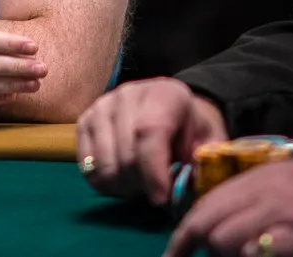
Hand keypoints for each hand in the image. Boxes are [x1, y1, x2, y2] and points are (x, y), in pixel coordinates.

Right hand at [76, 77, 226, 204]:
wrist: (166, 109)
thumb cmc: (188, 130)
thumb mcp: (208, 142)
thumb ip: (204, 162)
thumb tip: (188, 185)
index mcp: (164, 94)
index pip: (150, 131)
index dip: (154, 170)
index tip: (161, 198)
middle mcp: (127, 94)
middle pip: (126, 153)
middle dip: (142, 185)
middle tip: (156, 193)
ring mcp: (101, 106)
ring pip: (104, 164)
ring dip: (123, 187)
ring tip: (141, 186)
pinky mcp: (84, 121)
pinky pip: (86, 166)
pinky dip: (104, 183)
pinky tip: (122, 180)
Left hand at [163, 149, 292, 256]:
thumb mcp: (289, 178)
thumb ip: (255, 195)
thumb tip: (222, 218)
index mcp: (258, 177)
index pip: (204, 206)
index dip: (184, 234)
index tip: (174, 252)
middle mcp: (264, 193)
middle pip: (209, 225)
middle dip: (205, 247)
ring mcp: (283, 216)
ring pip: (227, 242)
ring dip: (228, 256)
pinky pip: (259, 254)